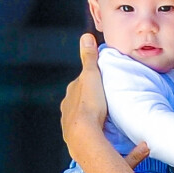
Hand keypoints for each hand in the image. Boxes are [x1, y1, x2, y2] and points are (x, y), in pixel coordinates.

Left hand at [61, 33, 106, 158]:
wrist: (84, 134)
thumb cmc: (90, 104)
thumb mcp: (92, 76)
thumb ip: (90, 58)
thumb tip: (86, 37)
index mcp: (72, 90)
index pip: (82, 81)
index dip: (92, 80)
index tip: (104, 80)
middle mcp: (67, 105)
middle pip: (80, 97)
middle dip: (90, 96)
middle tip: (106, 96)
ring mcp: (69, 121)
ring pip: (80, 112)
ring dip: (90, 111)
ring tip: (104, 113)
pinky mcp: (73, 135)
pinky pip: (82, 126)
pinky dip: (90, 125)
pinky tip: (99, 126)